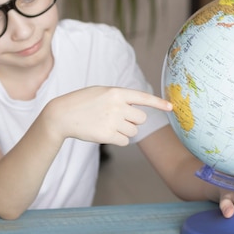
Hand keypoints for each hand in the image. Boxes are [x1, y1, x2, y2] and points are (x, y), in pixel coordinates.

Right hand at [45, 86, 171, 145]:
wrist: (62, 115)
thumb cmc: (82, 102)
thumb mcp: (101, 92)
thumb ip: (119, 97)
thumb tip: (137, 109)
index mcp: (117, 92)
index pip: (143, 97)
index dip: (159, 103)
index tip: (171, 107)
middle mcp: (117, 106)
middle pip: (141, 118)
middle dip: (133, 121)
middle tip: (118, 118)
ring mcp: (113, 121)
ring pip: (134, 131)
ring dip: (125, 131)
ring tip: (108, 125)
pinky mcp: (107, 135)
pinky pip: (125, 141)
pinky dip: (118, 140)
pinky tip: (105, 133)